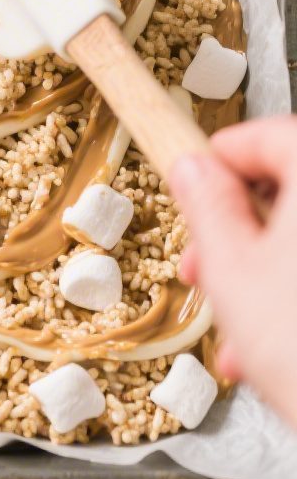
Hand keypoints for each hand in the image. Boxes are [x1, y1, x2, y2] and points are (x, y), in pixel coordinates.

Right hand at [171, 115, 296, 428]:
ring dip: (269, 274)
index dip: (216, 164)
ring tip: (239, 328)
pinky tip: (277, 342)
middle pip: (290, 187)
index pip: (261, 135)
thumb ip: (207, 206)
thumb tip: (194, 171)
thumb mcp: (232, 270)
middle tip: (206, 266)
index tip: (191, 191)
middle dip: (240, 234)